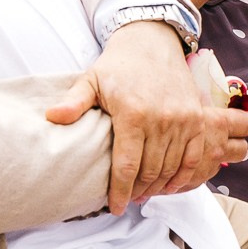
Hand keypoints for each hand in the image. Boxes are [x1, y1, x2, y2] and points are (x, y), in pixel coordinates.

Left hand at [45, 22, 247, 212]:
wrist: (152, 41)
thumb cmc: (118, 65)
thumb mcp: (91, 80)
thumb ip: (73, 102)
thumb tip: (51, 117)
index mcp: (132, 114)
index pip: (127, 166)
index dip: (120, 192)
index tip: (115, 207)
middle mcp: (160, 119)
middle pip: (149, 172)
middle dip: (137, 192)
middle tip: (127, 200)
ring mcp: (182, 119)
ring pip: (170, 168)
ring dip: (158, 187)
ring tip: (144, 194)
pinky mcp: (196, 118)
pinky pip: (193, 157)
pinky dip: (183, 176)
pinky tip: (170, 184)